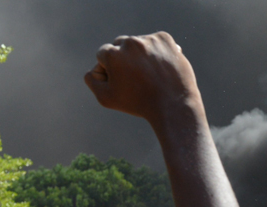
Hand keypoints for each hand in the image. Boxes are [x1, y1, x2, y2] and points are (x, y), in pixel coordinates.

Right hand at [84, 33, 199, 124]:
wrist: (174, 106)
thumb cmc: (139, 104)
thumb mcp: (107, 98)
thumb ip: (92, 80)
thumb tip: (94, 68)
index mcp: (112, 54)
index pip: (103, 54)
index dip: (110, 70)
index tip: (123, 83)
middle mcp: (130, 43)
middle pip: (119, 45)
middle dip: (124, 60)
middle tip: (137, 79)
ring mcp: (149, 39)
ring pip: (138, 43)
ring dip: (141, 55)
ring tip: (150, 75)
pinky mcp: (166, 39)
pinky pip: (156, 41)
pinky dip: (157, 52)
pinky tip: (161, 67)